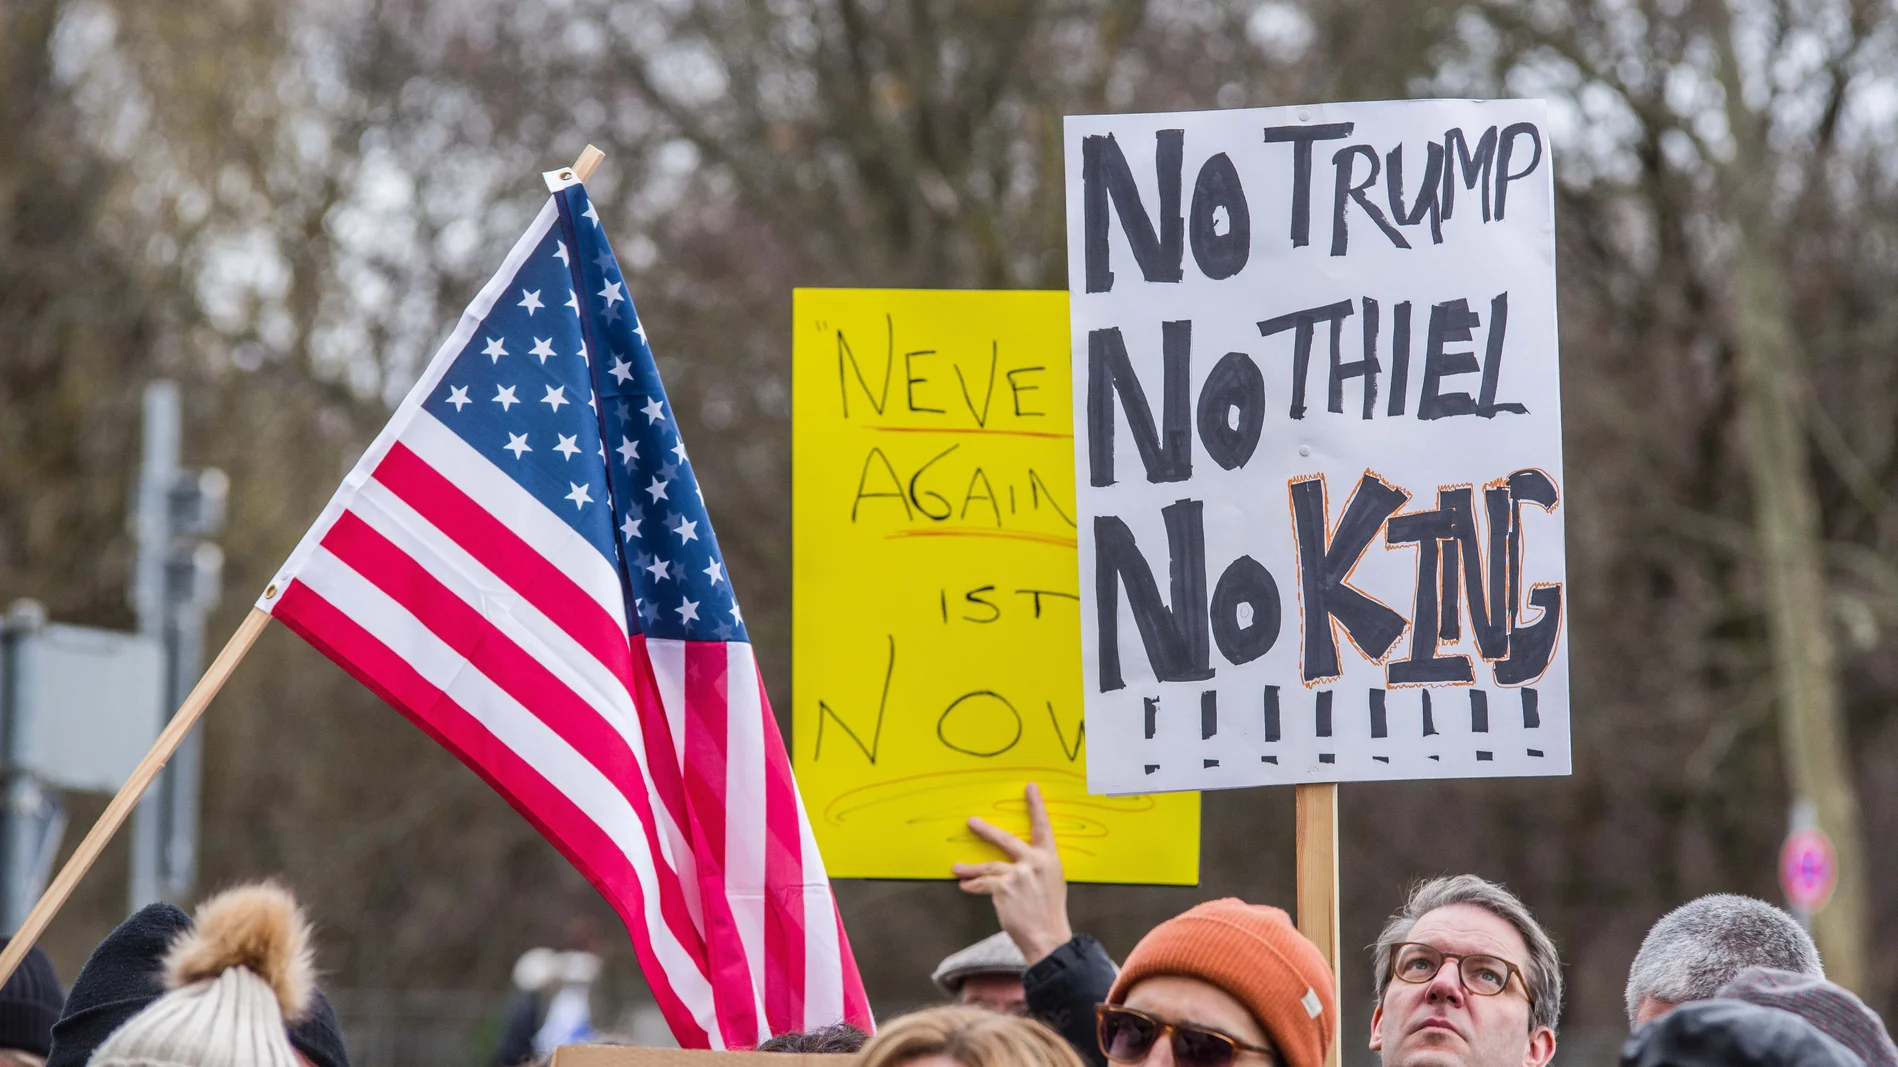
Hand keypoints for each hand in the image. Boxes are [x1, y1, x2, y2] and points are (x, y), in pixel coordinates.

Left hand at [953, 782, 1072, 963]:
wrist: (1047, 937)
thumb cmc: (1050, 913)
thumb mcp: (1052, 883)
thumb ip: (1037, 868)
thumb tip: (1019, 862)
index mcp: (1049, 859)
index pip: (1043, 827)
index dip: (1036, 807)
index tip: (1030, 788)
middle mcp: (1034, 863)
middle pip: (1006, 840)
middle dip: (987, 830)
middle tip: (972, 821)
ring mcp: (1018, 874)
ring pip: (988, 866)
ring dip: (970, 868)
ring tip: (957, 868)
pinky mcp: (1003, 888)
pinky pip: (983, 884)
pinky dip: (972, 886)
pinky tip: (964, 887)